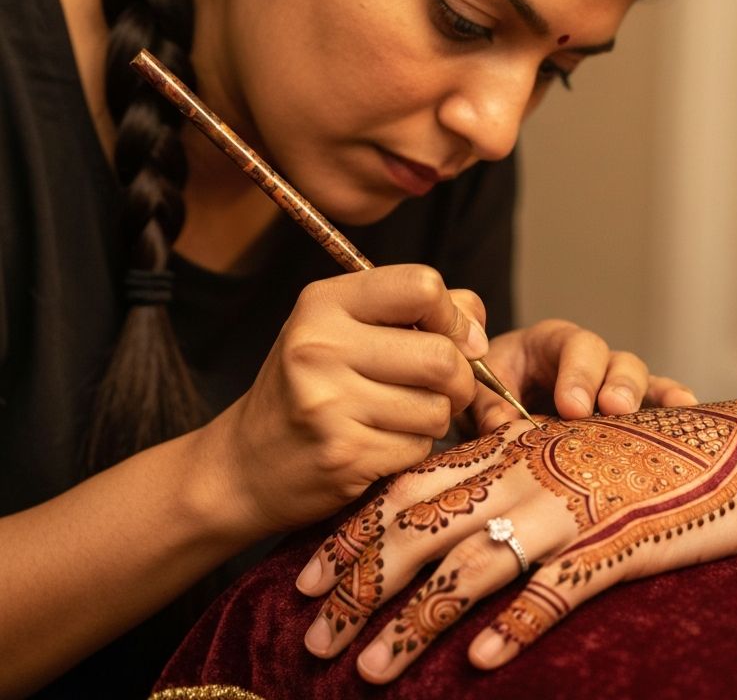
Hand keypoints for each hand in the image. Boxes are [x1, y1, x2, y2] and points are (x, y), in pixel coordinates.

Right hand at [197, 265, 483, 537]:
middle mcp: (320, 346)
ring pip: (437, 407)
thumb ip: (415, 313)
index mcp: (324, 303)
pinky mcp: (342, 454)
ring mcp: (329, 402)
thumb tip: (476, 330)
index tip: (454, 337)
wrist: (244, 464)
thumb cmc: (308, 387)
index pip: (423, 286)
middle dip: (460, 377)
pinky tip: (380, 443)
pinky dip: (413, 448)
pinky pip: (419, 447)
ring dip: (434, 417)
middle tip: (441, 388)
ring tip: (398, 415)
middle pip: (442, 356)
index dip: (454, 315)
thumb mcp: (345, 328)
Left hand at [295, 394, 736, 681]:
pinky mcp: (615, 543)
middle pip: (421, 530)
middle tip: (308, 634)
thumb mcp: (561, 450)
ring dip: (414, 622)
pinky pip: (556, 589)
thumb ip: (504, 474)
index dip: (352, 534)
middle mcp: (524, 474)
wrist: (735, 445)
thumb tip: (443, 524)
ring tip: (366, 671)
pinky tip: (483, 663)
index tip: (302, 576)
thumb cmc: (640, 449)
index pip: (408, 488)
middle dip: (357, 585)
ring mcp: (569, 509)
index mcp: (508, 448)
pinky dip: (516, 624)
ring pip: (471, 566)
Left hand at [469, 319, 696, 432]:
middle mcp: (589, 360)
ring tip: (657, 426)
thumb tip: (500, 426)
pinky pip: (657, 404)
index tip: (573, 407)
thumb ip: (485, 403)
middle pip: (614, 360)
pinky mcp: (629, 412)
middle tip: (612, 410)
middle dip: (616, 385)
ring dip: (649, 400)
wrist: (495, 406)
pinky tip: (690, 416)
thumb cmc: (489, 391)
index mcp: (550, 344)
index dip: (578, 373)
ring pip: (641, 380)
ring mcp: (613, 384)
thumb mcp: (478, 390)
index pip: (572, 345)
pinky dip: (674, 408)